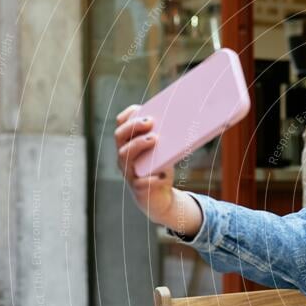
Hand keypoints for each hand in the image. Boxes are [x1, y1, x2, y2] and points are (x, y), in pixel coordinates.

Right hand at [114, 104, 175, 223]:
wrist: (160, 197)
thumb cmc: (160, 169)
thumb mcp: (163, 152)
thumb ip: (166, 138)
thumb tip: (186, 118)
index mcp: (128, 145)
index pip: (121, 126)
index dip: (127, 116)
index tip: (140, 108)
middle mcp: (124, 157)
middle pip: (120, 137)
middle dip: (133, 126)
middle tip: (150, 121)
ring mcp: (129, 173)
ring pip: (125, 156)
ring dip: (138, 145)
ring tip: (155, 139)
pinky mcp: (138, 189)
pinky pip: (140, 182)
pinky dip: (152, 178)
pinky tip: (162, 174)